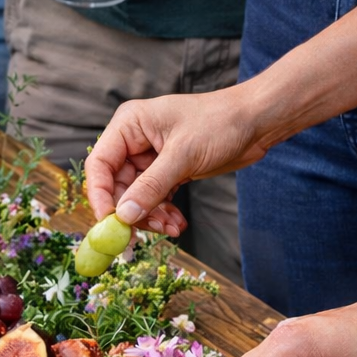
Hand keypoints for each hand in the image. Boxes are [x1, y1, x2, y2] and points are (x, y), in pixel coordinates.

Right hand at [85, 83, 271, 234]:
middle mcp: (134, 140)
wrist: (257, 122)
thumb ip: (151, 187)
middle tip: (145, 233)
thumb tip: (124, 216)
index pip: (100, 165)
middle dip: (132, 211)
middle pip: (117, 186)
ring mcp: (150, 157)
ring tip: (171, 227)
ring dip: (150, 216)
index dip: (100, 196)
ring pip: (136, 196)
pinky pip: (154, 198)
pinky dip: (163, 213)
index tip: (110, 223)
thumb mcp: (183, 156)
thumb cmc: (220, 123)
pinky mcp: (167, 170)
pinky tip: (177, 223)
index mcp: (129, 125)